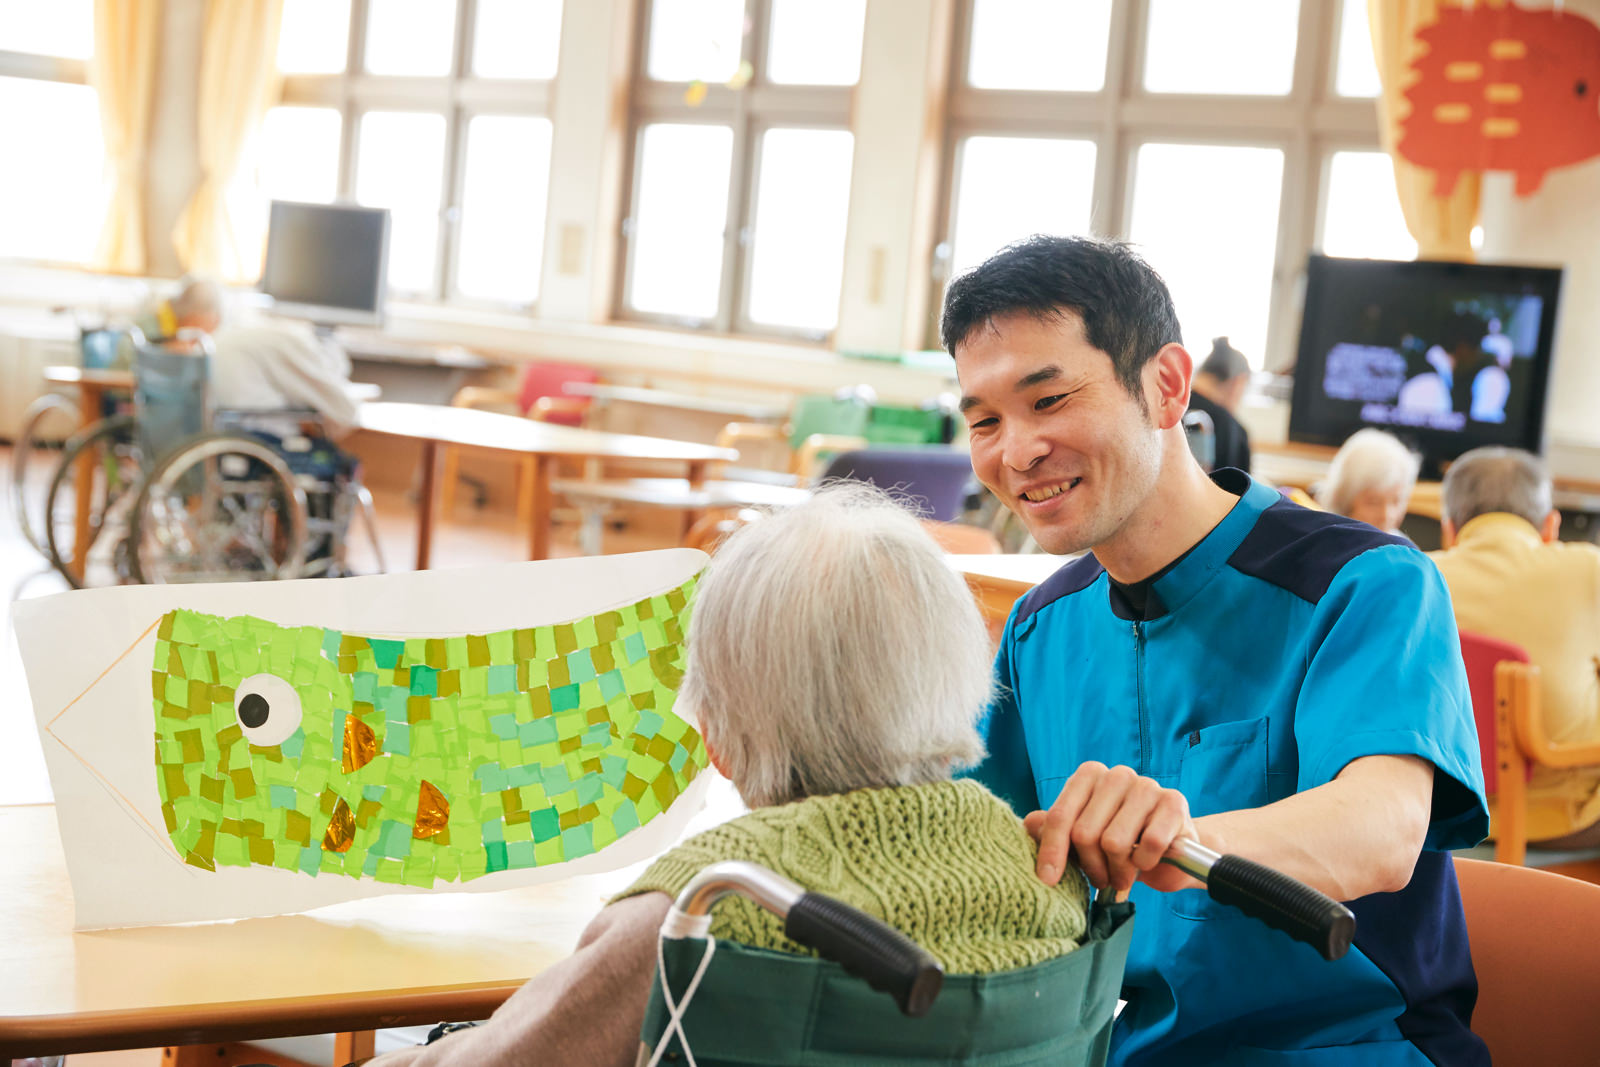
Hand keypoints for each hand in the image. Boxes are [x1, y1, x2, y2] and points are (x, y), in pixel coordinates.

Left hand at [1023, 761, 1200, 894]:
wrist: (1170, 850)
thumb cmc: (1120, 841)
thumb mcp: (1083, 837)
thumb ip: (1055, 828)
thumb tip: (1028, 824)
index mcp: (1089, 776)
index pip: (1060, 816)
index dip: (1052, 851)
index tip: (1048, 880)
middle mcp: (1116, 775)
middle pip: (1085, 833)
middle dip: (1091, 866)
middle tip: (1100, 879)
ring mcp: (1147, 785)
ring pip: (1115, 842)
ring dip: (1117, 870)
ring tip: (1121, 875)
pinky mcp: (1173, 802)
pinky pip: (1149, 844)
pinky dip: (1144, 863)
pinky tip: (1146, 862)